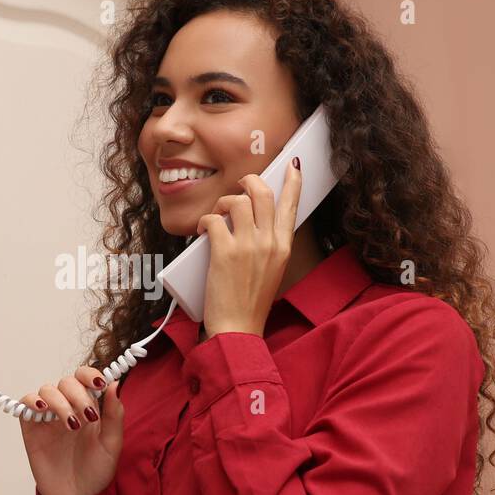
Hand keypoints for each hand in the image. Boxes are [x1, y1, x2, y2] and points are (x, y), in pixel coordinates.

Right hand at [18, 367, 124, 494]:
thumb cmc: (96, 473)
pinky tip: (43, 410)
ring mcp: (49, 417)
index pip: (86, 378)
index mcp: (90, 408)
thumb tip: (115, 384)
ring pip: (48, 390)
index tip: (99, 383)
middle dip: (78, 395)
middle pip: (67, 382)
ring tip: (70, 425)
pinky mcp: (31, 427)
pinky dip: (32, 401)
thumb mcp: (112, 445)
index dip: (90, 374)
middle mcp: (69, 408)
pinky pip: (26, 403)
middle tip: (87, 417)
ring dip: (60, 402)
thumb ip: (114, 415)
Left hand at [196, 156, 301, 338]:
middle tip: (237, 187)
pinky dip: (204, 221)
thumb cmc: (250, 303)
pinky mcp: (225, 252)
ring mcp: (248, 246)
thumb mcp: (272, 271)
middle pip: (263, 193)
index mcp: (283, 248)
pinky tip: (201, 231)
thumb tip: (254, 223)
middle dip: (248, 182)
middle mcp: (269, 243)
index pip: (292, 206)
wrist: (238, 329)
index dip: (293, 182)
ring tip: (217, 216)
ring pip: (237, 200)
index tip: (293, 165)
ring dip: (223, 202)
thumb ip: (268, 246)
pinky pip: (213, 219)